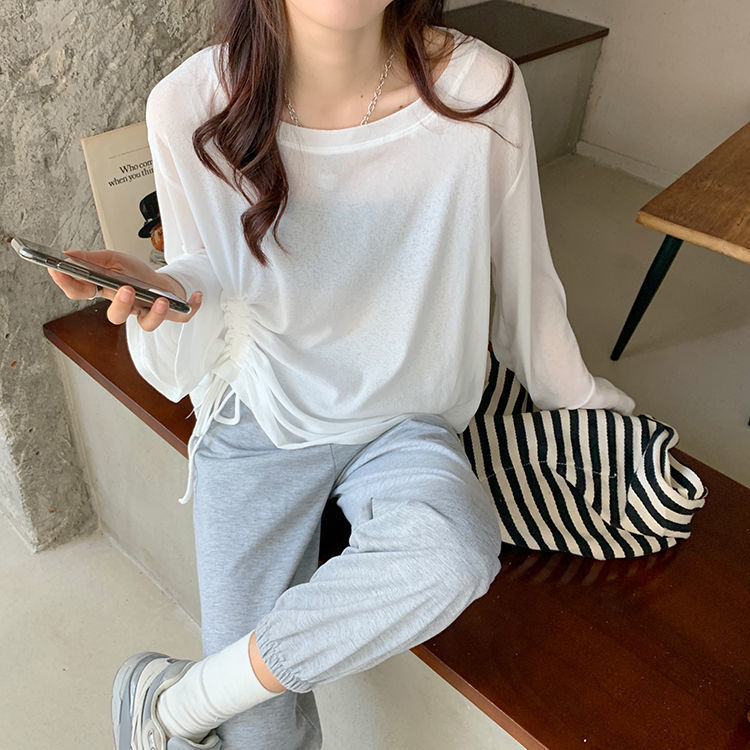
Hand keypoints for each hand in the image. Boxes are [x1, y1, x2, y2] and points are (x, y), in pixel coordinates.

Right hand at [47, 249, 202, 330]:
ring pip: (147, 323)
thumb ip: (94, 259)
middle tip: (125, 290)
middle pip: (115, 316)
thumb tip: (68, 255)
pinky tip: (197, 296)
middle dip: (120, 305)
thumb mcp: (116, 259)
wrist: (164, 283)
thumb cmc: (138, 275)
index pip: (82, 293)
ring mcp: (148, 313)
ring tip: (159, 300)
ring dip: (154, 314)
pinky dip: (191, 307)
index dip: (69, 284)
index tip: (58, 270)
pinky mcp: (171, 315)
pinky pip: (182, 317)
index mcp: (107, 293)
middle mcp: (126, 307)